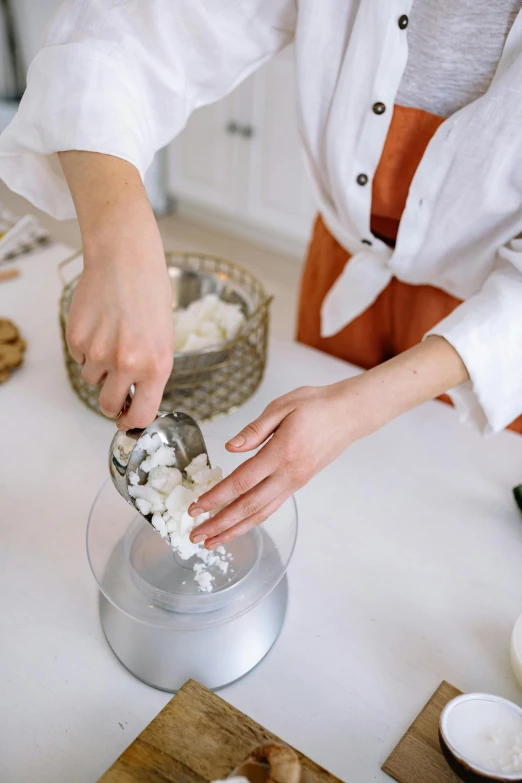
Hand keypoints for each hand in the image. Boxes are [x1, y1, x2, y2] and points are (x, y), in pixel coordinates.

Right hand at [67, 247, 173, 429]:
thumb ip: (151, 373)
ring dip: (99, 368)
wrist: (126, 262)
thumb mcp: (164, 340)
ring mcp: (99, 352)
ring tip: (111, 338)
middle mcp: (127, 364)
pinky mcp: (77, 339)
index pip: (141, 414)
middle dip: (111, 403)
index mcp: (156, 366)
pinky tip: (100, 326)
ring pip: (91, 379)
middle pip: (108, 405)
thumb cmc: (150, 296)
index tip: (127, 422)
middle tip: (114, 388)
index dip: (132, 423)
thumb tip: (137, 400)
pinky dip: (86, 348)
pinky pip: (78, 358)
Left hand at [188, 380, 367, 548]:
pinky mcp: (298, 483)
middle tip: (195, 535)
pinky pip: (271, 507)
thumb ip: (254, 430)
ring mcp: (295, 482)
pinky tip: (238, 526)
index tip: (195, 507)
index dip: (216, 497)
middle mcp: (289, 474)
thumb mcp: (282, 406)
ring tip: (212, 541)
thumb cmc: (316, 405)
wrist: (349, 414)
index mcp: (281, 453)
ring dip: (234, 530)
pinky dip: (252, 521)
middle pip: (248, 506)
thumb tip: (230, 448)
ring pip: (261, 513)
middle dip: (219, 524)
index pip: (241, 482)